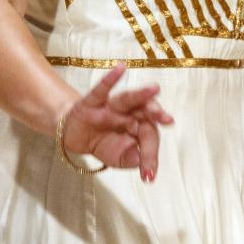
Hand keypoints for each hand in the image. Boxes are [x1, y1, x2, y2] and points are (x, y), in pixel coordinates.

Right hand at [59, 65, 173, 179]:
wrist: (75, 137)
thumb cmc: (102, 144)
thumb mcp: (117, 157)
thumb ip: (130, 158)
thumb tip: (141, 160)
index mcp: (139, 127)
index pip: (149, 136)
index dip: (150, 155)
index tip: (148, 175)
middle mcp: (129, 114)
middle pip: (145, 112)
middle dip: (157, 114)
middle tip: (168, 120)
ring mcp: (111, 106)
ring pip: (128, 99)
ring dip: (141, 94)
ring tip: (154, 89)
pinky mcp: (92, 102)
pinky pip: (102, 90)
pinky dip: (110, 79)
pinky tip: (120, 69)